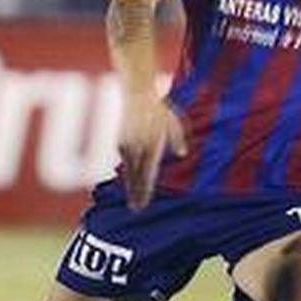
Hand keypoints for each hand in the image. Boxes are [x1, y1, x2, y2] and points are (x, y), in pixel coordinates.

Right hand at [117, 93, 187, 209]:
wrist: (135, 91)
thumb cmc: (158, 106)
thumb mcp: (173, 122)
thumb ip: (177, 139)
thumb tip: (181, 154)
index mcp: (152, 145)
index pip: (146, 175)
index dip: (144, 192)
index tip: (142, 205)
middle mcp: (137, 148)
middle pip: (134, 177)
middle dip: (135, 194)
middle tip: (135, 209)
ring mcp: (125, 144)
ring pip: (127, 169)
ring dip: (129, 184)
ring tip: (131, 198)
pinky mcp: (119, 139)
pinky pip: (124, 158)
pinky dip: (127, 169)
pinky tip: (129, 176)